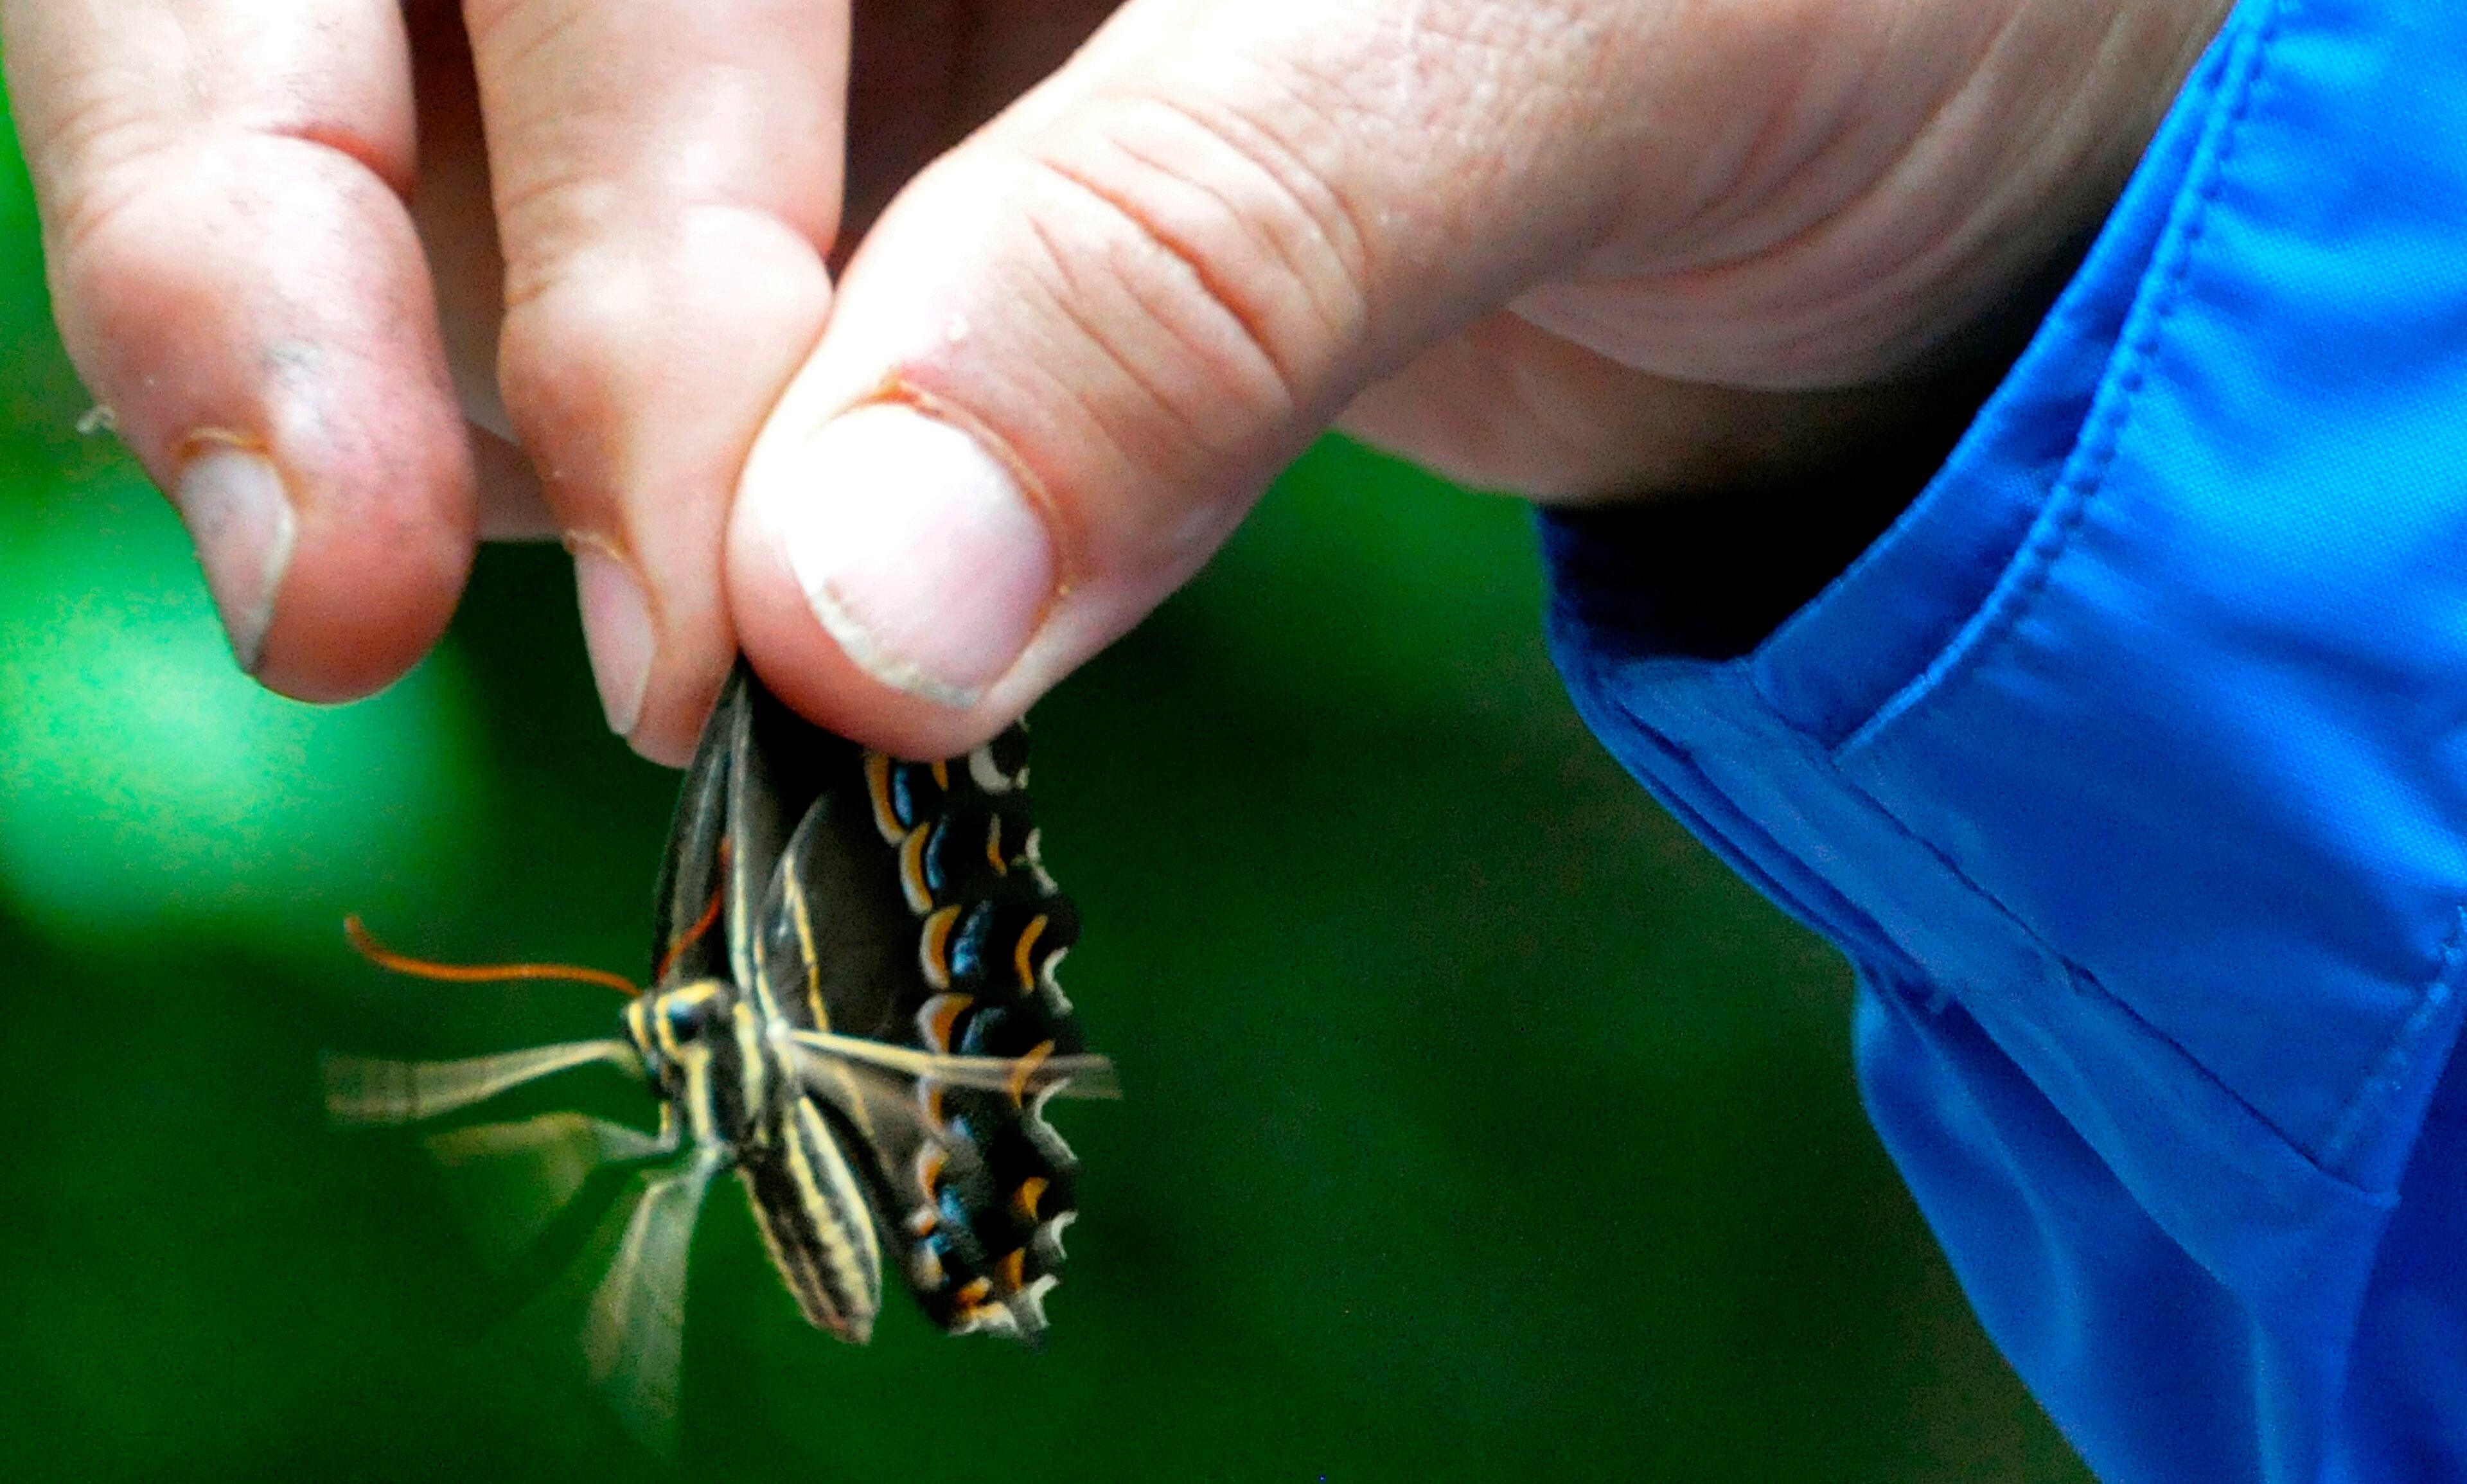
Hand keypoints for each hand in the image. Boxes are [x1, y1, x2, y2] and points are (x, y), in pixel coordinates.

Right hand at [1, 0, 2231, 762]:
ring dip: (410, 409)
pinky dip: (614, 492)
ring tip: (455, 613)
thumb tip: (854, 619)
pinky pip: (622, 354)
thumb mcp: (1554, 40)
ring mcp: (809, 11)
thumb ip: (1200, 268)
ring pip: (437, 172)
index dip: (547, 199)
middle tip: (324, 591)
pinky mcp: (861, 206)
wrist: (1912, 123)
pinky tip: (695, 606)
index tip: (687, 558)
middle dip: (286, 258)